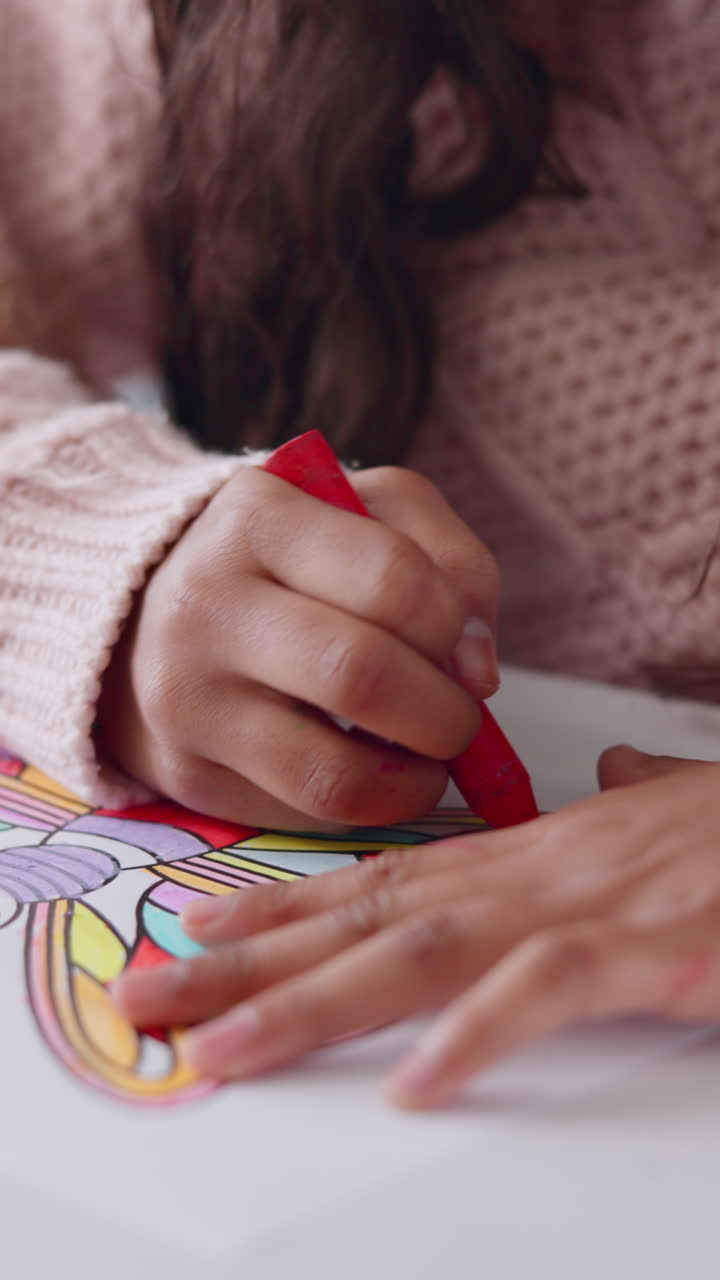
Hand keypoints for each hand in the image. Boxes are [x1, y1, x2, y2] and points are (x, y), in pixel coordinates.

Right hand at [98, 465, 498, 828]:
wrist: (155, 610)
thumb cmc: (294, 560)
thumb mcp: (372, 515)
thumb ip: (452, 565)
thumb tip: (477, 671)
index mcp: (256, 515)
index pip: (392, 579)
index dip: (455, 625)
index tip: (464, 646)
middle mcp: (204, 603)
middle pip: (361, 676)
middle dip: (445, 714)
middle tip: (459, 718)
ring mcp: (184, 697)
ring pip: (331, 774)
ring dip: (414, 781)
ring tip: (425, 760)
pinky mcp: (183, 772)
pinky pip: (304, 817)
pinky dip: (362, 806)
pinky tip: (365, 771)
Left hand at [114, 747, 719, 1106]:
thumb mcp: (670, 816)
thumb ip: (627, 800)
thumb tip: (613, 773)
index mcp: (522, 858)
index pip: (378, 880)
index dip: (282, 909)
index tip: (195, 935)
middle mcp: (527, 875)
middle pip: (364, 921)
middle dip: (248, 967)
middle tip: (145, 1004)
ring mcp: (580, 906)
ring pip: (421, 951)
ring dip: (316, 1003)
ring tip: (225, 1051)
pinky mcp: (648, 948)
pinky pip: (547, 987)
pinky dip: (479, 1031)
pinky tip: (417, 1084)